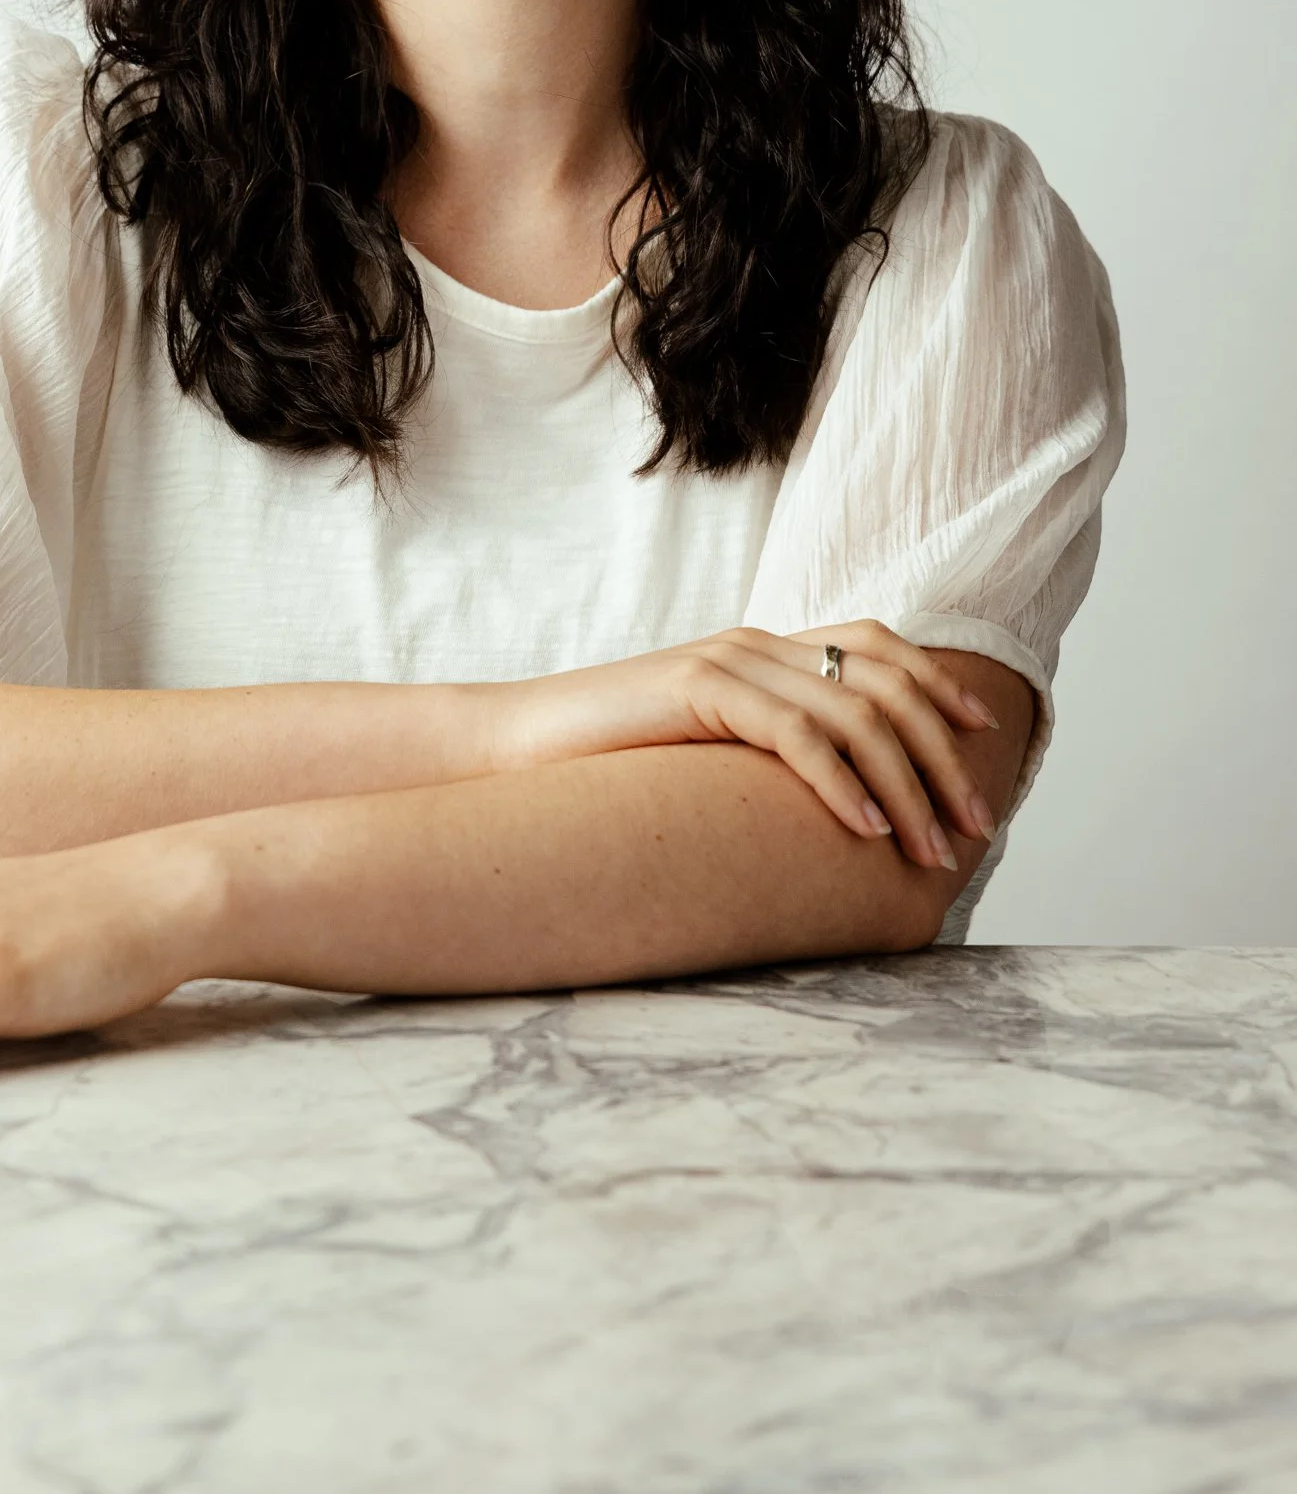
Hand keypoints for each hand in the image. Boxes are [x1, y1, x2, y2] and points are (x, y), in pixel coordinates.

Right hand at [514, 619, 1002, 871]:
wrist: (508, 748)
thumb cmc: (605, 766)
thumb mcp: (706, 754)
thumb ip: (765, 753)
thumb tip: (843, 805)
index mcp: (760, 650)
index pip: (877, 644)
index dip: (939, 683)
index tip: (984, 736)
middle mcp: (753, 644)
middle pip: (885, 680)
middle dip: (944, 754)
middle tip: (975, 824)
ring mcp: (726, 662)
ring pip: (855, 713)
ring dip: (908, 787)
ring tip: (931, 849)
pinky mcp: (698, 691)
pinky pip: (796, 735)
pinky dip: (842, 785)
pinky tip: (865, 831)